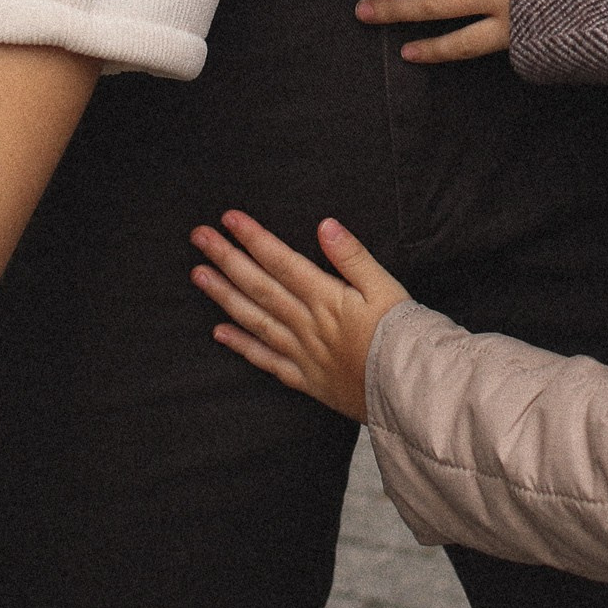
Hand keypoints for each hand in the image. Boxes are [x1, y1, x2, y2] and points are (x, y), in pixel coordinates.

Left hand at [190, 211, 408, 420]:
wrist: (408, 388)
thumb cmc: (401, 333)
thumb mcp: (385, 286)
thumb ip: (353, 257)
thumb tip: (325, 225)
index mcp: (326, 298)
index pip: (281, 261)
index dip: (253, 238)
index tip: (229, 219)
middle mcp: (306, 324)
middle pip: (259, 286)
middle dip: (227, 259)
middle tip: (199, 237)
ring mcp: (300, 353)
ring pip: (254, 319)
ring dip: (224, 295)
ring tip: (199, 275)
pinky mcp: (304, 378)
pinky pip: (265, 360)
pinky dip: (241, 345)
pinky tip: (219, 333)